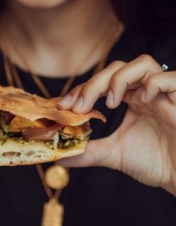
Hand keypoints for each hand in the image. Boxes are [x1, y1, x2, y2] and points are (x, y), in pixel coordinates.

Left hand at [57, 54, 175, 195]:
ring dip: (119, 79)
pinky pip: (170, 78)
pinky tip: (142, 101)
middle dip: (93, 84)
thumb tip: (60, 156)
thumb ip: (88, 152)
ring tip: (111, 104)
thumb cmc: (157, 162)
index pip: (102, 82)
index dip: (81, 89)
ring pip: (142, 63)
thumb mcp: (114, 155)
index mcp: (131, 99)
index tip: (63, 106)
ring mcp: (165, 93)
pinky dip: (153, 84)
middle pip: (118, 68)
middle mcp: (146, 92)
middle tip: (78, 106)